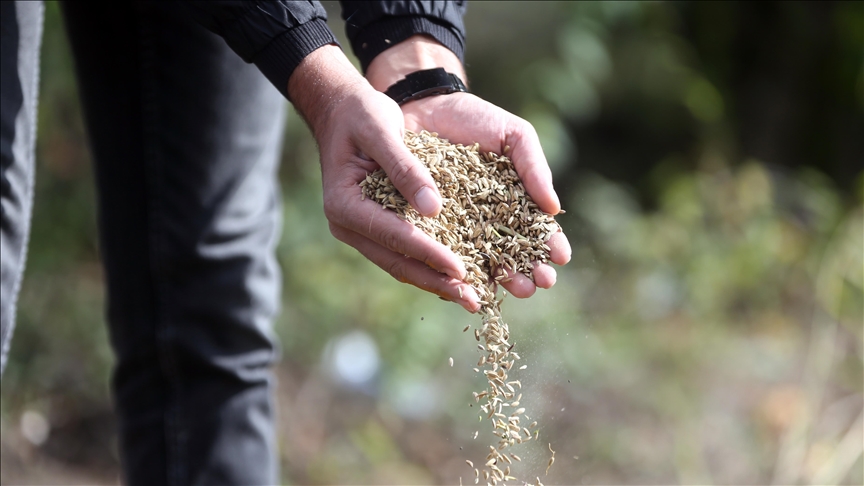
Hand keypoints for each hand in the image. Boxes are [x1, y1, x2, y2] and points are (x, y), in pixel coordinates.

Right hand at [288, 45, 481, 311]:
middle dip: (436, 280)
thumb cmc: (360, 113)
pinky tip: (457, 275)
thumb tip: (434, 210)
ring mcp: (359, 230)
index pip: (394, 235)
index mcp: (344, 204)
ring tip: (470, 297)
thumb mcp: (382, 130)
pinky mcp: (373, 227)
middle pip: (396, 261)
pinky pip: (402, 252)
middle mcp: (347, 225)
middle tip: (473, 300)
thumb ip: (406, 169)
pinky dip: (429, 265)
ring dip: (435, 281)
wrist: (340, 109)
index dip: (430, 254)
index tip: (462, 268)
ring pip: (399, 264)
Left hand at [367, 36, 570, 297]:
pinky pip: (440, 255)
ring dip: (498, 279)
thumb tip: (554, 207)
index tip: (560, 257)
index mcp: (514, 203)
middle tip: (537, 283)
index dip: (550, 246)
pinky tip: (468, 283)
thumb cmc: (475, 120)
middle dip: (527, 272)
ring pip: (479, 263)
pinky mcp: (426, 229)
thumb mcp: (513, 136)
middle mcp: (487, 223)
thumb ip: (534, 168)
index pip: (536, 231)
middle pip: (511, 256)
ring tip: (512, 287)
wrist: (425, 107)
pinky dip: (454, 271)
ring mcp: (457, 228)